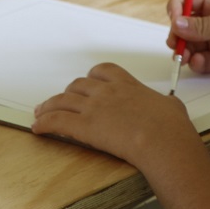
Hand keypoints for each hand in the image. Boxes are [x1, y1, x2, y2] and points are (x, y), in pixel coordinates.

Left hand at [32, 63, 199, 166]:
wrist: (161, 137)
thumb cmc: (169, 124)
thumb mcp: (171, 105)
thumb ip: (164, 102)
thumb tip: (169, 105)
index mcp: (128, 85)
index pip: (103, 71)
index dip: (91, 76)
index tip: (88, 82)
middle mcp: (108, 92)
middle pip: (79, 84)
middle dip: (69, 92)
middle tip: (64, 99)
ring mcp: (94, 107)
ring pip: (62, 100)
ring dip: (49, 106)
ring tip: (42, 111)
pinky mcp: (84, 126)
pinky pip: (56, 120)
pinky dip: (43, 123)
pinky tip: (38, 127)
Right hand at [167, 0, 209, 78]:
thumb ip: (204, 25)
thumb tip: (177, 24)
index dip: (177, 8)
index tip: (174, 21)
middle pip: (184, 24)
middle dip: (177, 34)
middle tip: (176, 45)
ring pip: (190, 45)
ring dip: (184, 51)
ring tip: (186, 57)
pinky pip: (201, 61)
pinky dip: (196, 63)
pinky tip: (200, 63)